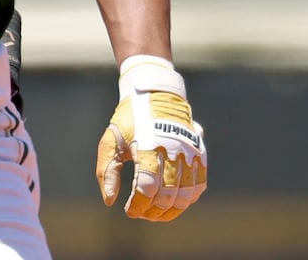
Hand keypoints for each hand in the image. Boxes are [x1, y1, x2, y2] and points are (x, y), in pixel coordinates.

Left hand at [95, 55, 206, 220]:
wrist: (157, 94)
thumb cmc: (130, 119)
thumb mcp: (111, 139)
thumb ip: (107, 171)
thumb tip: (110, 201)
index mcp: (147, 146)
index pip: (147, 188)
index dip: (138, 205)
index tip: (129, 210)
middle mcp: (172, 150)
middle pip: (167, 195)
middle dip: (152, 211)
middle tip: (140, 213)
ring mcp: (189, 153)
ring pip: (185, 195)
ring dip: (170, 211)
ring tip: (155, 214)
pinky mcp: (200, 154)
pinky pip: (198, 186)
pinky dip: (187, 200)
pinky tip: (173, 203)